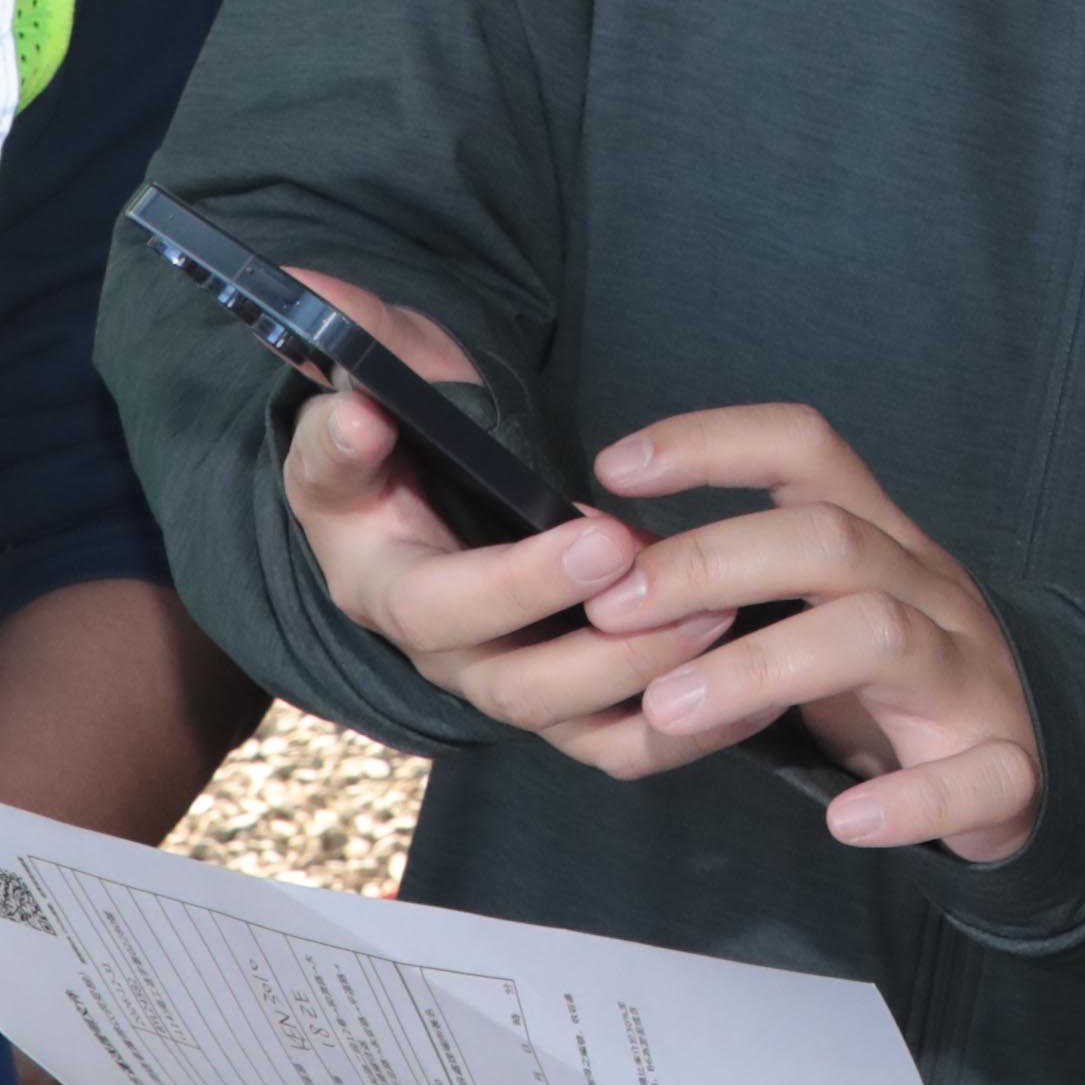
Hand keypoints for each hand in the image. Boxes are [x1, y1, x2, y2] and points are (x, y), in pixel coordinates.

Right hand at [271, 268, 728, 758]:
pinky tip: (748, 682)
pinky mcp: (565, 710)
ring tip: (724, 609)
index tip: (597, 526)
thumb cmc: (400, 435)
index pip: (436, 602)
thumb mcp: (368, 387)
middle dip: (602, 637)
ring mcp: (506, 685)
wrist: (428, 491)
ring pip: (572, 720)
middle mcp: (442, 654)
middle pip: (510, 680)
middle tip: (670, 568)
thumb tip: (336, 338)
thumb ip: (355, 352)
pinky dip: (683, 729)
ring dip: (650, 670)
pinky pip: (619, 746)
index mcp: (382, 582)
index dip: (517, 579)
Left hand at [585, 408, 1045, 858]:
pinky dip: (912, 799)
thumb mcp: (823, 610)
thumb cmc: (896, 685)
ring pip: (881, 636)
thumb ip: (736, 589)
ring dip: (765, 667)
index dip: (713, 442)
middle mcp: (928, 591)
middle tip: (612, 609)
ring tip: (669, 712)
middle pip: (831, 540)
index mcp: (880, 543)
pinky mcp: (1007, 769)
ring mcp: (972, 675)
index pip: (806, 451)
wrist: (1033, 763)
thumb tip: (599, 572)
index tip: (612, 466)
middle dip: (711, 563)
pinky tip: (847, 821)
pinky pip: (978, 776)